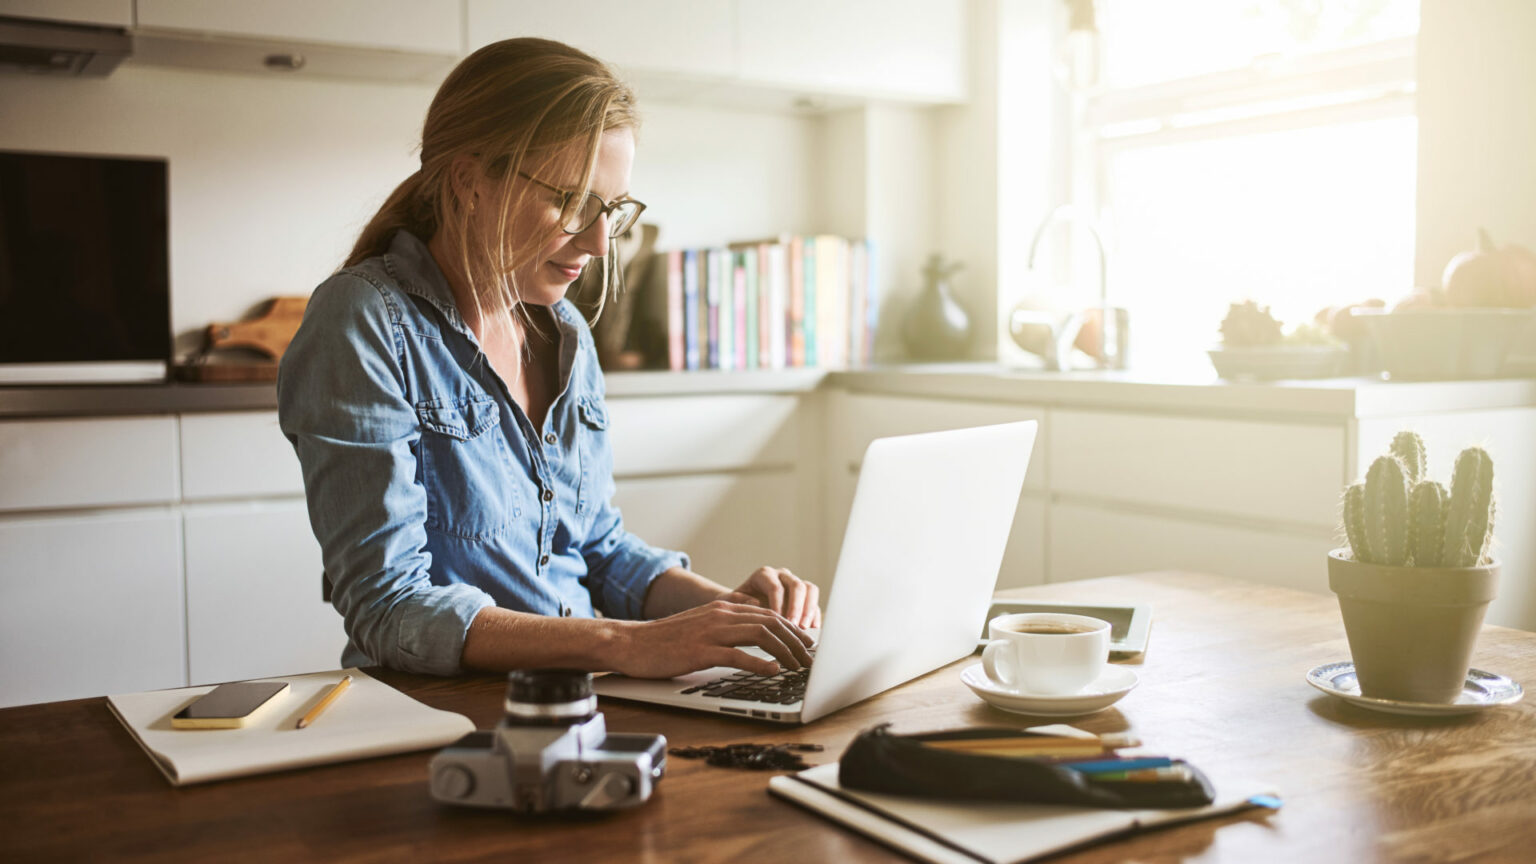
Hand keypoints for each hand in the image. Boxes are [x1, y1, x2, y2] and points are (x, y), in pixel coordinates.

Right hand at [609, 599, 814, 678]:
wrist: (631, 642)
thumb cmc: (664, 639)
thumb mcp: (701, 625)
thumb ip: (726, 624)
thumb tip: (753, 629)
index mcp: (723, 608)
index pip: (768, 614)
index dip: (791, 629)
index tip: (806, 644)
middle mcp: (721, 615)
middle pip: (771, 622)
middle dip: (796, 641)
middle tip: (811, 658)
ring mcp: (711, 632)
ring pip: (760, 636)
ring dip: (785, 652)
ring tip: (799, 667)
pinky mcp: (700, 651)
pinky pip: (737, 655)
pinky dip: (759, 663)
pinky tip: (772, 672)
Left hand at [719, 566, 821, 629]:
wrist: (740, 608)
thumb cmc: (733, 605)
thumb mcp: (728, 602)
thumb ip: (736, 600)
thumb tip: (755, 602)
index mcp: (764, 575)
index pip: (775, 587)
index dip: (778, 604)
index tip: (777, 621)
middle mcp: (781, 576)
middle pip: (797, 585)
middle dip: (797, 607)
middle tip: (794, 625)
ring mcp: (794, 585)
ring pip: (810, 590)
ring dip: (809, 609)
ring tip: (804, 628)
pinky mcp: (803, 598)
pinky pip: (814, 603)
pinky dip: (814, 616)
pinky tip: (812, 630)